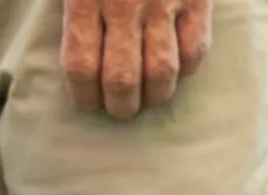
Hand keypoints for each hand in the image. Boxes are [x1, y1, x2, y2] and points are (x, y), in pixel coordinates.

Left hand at [62, 0, 210, 119]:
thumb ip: (73, 9)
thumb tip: (75, 56)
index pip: (80, 67)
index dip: (84, 94)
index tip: (88, 103)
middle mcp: (124, 4)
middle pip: (121, 78)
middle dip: (121, 105)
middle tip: (121, 110)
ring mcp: (164, 1)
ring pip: (160, 70)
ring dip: (155, 94)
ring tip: (150, 97)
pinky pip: (195, 48)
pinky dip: (186, 68)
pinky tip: (177, 71)